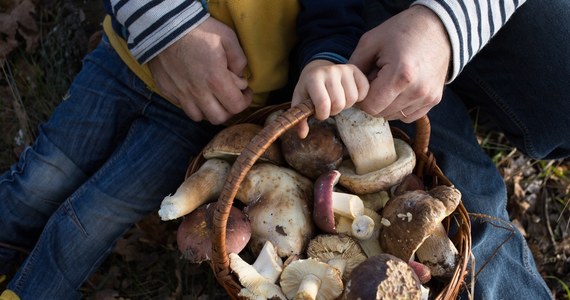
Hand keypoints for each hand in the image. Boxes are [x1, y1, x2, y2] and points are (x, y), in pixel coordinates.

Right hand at [148, 17, 252, 124]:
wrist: (162, 25)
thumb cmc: (197, 29)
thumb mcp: (226, 36)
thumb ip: (239, 59)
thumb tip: (241, 75)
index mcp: (215, 80)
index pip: (236, 106)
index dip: (245, 101)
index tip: (245, 91)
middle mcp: (198, 93)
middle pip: (219, 118)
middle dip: (229, 109)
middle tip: (230, 95)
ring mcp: (181, 94)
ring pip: (199, 117)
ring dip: (209, 109)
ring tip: (212, 96)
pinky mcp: (167, 91)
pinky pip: (183, 107)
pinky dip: (192, 104)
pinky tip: (195, 90)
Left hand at [291, 60, 368, 137]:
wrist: (317, 69)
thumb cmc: (308, 89)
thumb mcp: (300, 101)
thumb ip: (300, 119)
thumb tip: (302, 135)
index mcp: (313, 78)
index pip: (323, 104)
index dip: (322, 114)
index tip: (319, 112)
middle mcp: (329, 71)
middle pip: (339, 103)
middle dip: (334, 111)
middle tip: (328, 107)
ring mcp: (344, 69)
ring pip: (353, 98)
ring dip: (346, 105)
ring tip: (337, 101)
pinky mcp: (355, 70)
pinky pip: (364, 90)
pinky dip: (358, 98)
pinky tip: (348, 96)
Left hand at [348, 5, 450, 122]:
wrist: (438, 28)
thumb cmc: (402, 31)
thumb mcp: (371, 42)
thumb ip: (354, 67)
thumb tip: (346, 88)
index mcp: (400, 76)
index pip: (370, 107)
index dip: (362, 98)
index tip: (364, 83)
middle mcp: (417, 91)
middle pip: (381, 113)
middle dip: (373, 100)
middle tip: (377, 79)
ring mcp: (427, 97)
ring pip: (393, 116)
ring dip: (386, 103)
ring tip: (390, 81)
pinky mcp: (434, 100)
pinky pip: (408, 116)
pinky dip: (400, 106)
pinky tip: (400, 88)